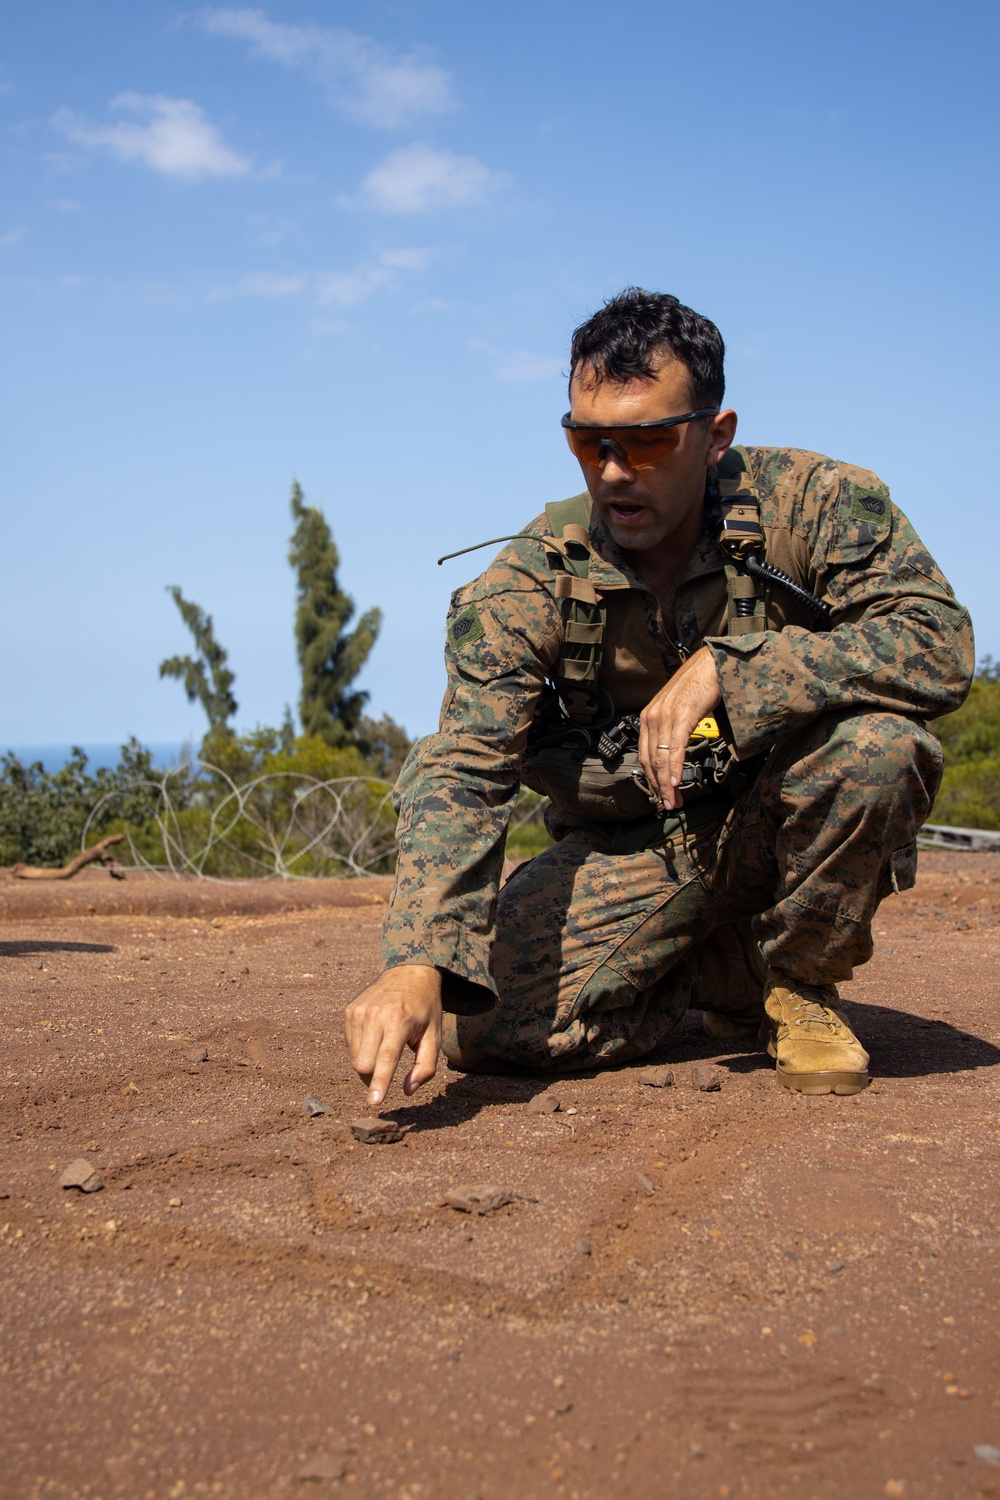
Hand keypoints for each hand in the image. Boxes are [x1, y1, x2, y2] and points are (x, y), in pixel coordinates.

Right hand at [344, 964, 442, 1107]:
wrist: (408, 973)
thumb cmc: (425, 1010)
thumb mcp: (435, 1036)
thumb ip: (425, 1067)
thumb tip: (407, 1090)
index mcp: (399, 1020)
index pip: (386, 1059)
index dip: (380, 1083)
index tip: (374, 1102)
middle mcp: (375, 1015)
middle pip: (363, 1064)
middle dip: (374, 1077)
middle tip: (388, 1071)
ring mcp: (359, 1012)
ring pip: (355, 1058)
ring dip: (368, 1064)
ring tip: (386, 1047)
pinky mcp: (350, 1011)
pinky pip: (350, 1045)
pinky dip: (362, 1050)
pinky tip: (376, 1037)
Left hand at [638, 647, 721, 810]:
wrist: (713, 664)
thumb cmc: (699, 685)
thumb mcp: (679, 709)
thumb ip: (673, 728)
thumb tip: (675, 750)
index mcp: (648, 717)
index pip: (645, 755)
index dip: (653, 779)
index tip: (662, 794)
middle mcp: (651, 717)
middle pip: (649, 761)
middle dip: (659, 786)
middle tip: (670, 804)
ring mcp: (664, 716)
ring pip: (660, 758)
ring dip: (667, 784)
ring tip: (674, 801)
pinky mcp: (680, 716)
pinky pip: (674, 748)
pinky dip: (674, 768)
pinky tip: (676, 783)